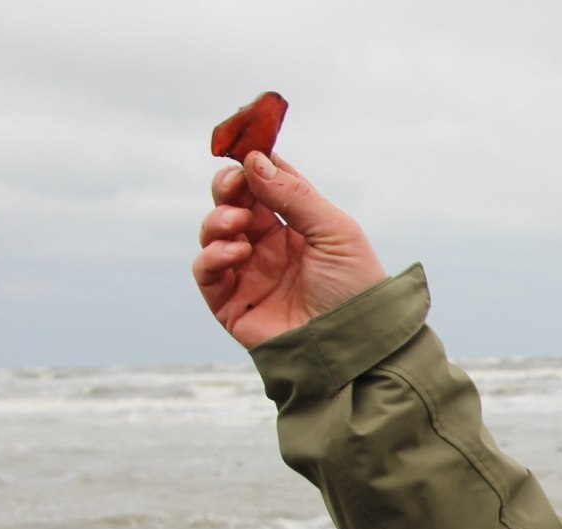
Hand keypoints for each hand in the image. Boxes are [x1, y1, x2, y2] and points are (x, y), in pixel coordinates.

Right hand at [193, 152, 387, 348]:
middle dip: (227, 187)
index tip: (246, 153)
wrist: (354, 343)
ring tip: (239, 224)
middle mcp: (268, 245)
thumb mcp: (334, 231)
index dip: (252, 166)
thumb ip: (294, 195)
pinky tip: (238, 251)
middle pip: (232, 203)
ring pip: (213, 233)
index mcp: (296, 224)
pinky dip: (213, 255)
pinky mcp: (232, 303)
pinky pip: (206, 272)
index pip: (264, 184)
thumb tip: (254, 160)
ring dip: (218, 219)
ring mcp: (248, 272)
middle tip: (234, 184)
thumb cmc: (355, 286)